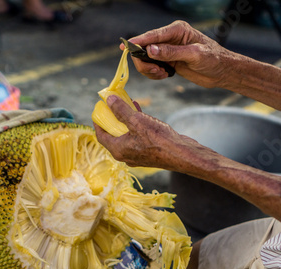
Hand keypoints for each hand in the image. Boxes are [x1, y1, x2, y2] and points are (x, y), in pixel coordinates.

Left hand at [94, 95, 216, 174]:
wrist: (182, 154)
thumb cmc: (158, 140)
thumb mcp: (137, 121)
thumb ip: (121, 110)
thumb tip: (109, 100)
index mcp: (118, 150)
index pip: (101, 136)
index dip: (98, 122)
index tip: (99, 110)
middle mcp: (125, 155)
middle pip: (113, 135)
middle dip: (113, 119)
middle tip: (112, 106)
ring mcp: (137, 155)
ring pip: (126, 135)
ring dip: (125, 120)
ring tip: (127, 104)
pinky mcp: (148, 153)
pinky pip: (137, 137)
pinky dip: (136, 125)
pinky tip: (141, 112)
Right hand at [124, 20, 234, 87]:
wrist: (221, 72)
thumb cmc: (213, 59)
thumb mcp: (194, 55)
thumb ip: (171, 52)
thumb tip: (151, 50)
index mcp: (177, 30)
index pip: (153, 35)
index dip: (138, 41)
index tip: (125, 47)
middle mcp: (169, 38)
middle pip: (144, 48)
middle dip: (144, 61)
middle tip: (155, 71)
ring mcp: (167, 50)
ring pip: (145, 59)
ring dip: (149, 69)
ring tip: (162, 74)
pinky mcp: (167, 60)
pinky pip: (151, 67)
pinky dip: (153, 74)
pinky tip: (164, 76)